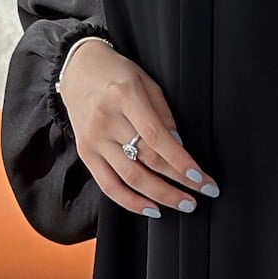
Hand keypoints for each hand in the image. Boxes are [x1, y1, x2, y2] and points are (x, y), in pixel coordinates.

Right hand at [58, 39, 219, 217]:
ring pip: (130, 177)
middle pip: (147, 160)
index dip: (180, 161)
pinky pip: (109, 186)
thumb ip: (163, 114)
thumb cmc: (117, 74)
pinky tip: (152, 209)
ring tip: (184, 204)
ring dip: (160, 196)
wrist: (76, 69)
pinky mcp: (85, 154)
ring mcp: (93, 139)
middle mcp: (106, 119)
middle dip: (178, 182)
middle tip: (201, 195)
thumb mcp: (146, 83)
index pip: (157, 137)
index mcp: (125, 96)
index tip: (200, 177)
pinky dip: (131, 202)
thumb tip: (179, 147)